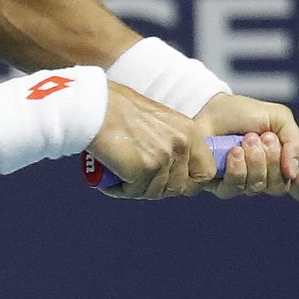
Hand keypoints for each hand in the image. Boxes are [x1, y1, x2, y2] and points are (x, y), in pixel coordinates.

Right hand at [88, 83, 216, 198]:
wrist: (93, 107)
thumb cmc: (115, 109)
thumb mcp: (156, 121)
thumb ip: (169, 142)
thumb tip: (168, 171)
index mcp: (188, 131)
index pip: (205, 171)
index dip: (188, 182)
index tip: (169, 181)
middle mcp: (181, 144)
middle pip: (179, 188)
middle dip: (157, 188)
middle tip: (136, 179)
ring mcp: (164, 158)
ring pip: (155, 192)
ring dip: (135, 187)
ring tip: (117, 172)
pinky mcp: (144, 169)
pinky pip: (134, 192)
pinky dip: (119, 188)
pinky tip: (109, 175)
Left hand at [195, 93, 298, 201]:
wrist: (210, 107)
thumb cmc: (243, 113)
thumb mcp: (278, 118)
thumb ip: (295, 142)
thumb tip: (294, 172)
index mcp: (282, 162)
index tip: (296, 169)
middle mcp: (264, 176)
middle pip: (280, 187)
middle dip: (274, 159)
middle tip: (263, 137)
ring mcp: (243, 182)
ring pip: (258, 187)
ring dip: (255, 160)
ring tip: (246, 139)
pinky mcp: (220, 184)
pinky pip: (234, 188)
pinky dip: (237, 168)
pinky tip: (234, 152)